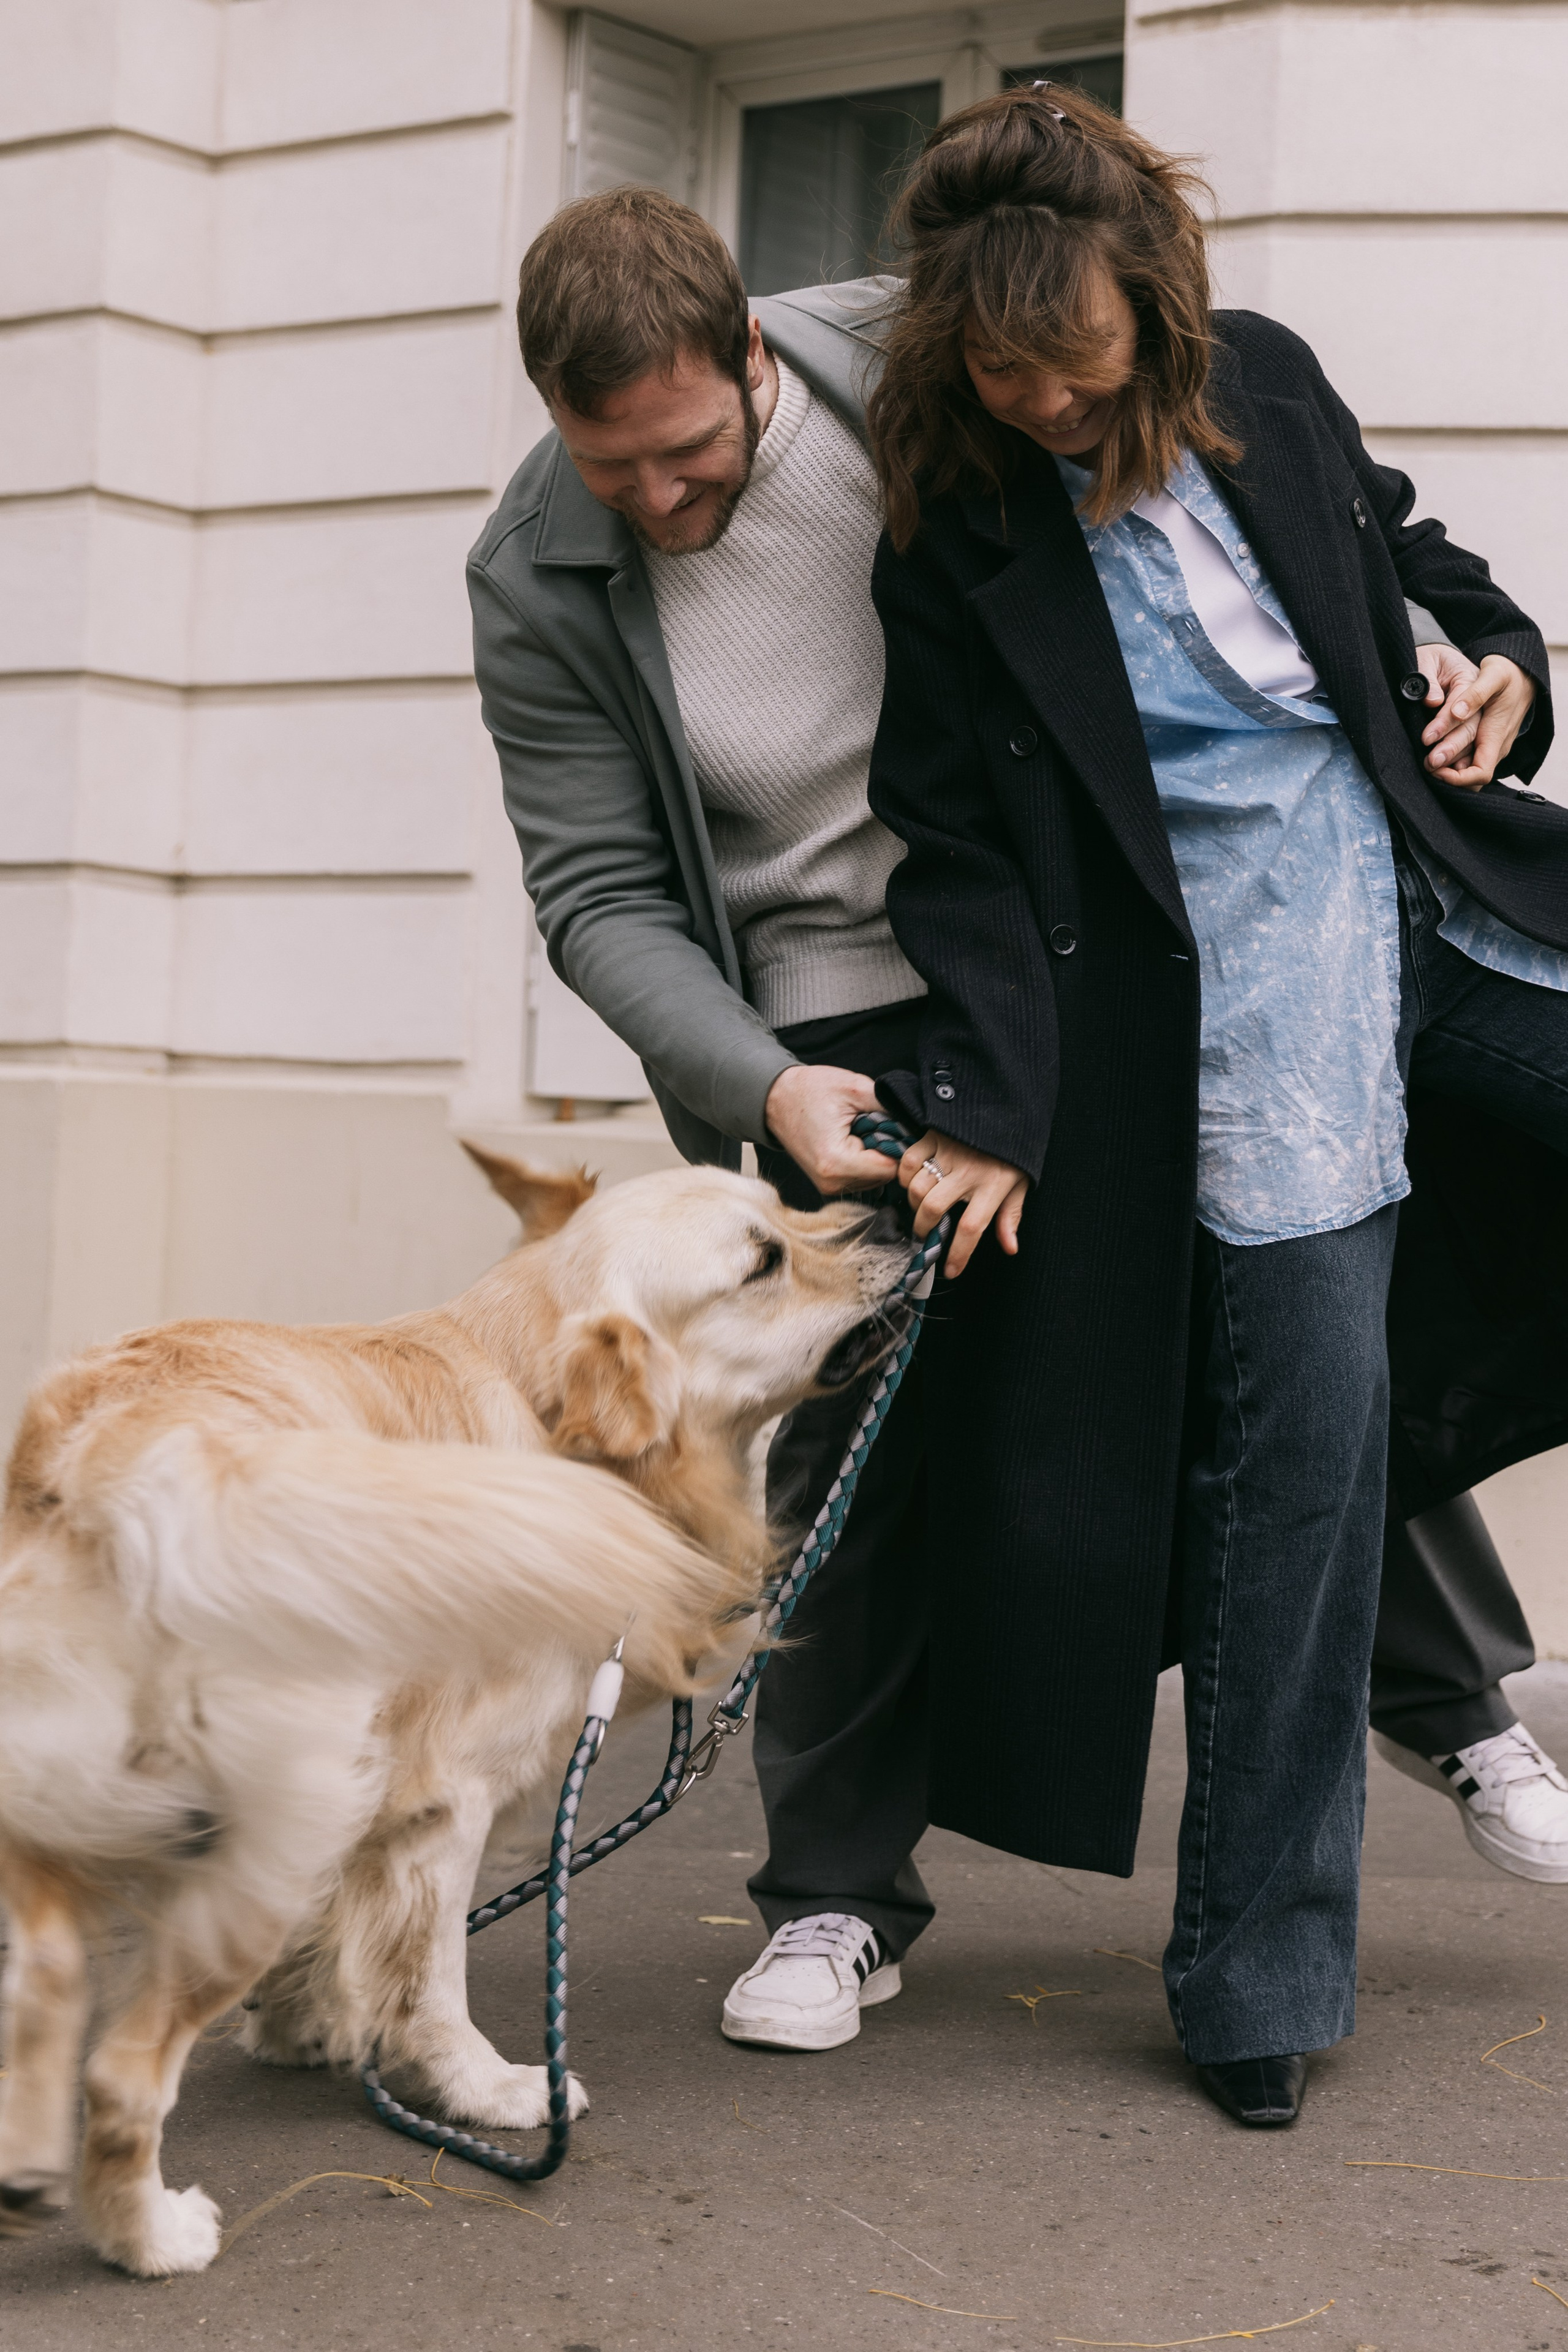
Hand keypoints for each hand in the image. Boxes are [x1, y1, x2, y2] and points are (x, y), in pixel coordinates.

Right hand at [763, 1064, 893, 1195]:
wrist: (775, 1098)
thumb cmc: (809, 1090)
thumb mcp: (854, 1088)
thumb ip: (888, 1106)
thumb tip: (916, 1119)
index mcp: (837, 1163)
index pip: (891, 1169)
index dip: (900, 1146)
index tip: (895, 1127)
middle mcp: (832, 1183)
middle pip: (884, 1176)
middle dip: (887, 1150)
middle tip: (875, 1124)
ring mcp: (828, 1187)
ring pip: (874, 1179)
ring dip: (876, 1155)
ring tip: (862, 1131)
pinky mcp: (827, 1184)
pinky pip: (861, 1177)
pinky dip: (865, 1160)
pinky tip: (855, 1140)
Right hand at [897, 1130, 1027, 1278]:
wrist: (1006, 1106)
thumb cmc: (1013, 1152)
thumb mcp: (1020, 1183)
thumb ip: (1011, 1216)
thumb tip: (1010, 1248)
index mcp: (994, 1186)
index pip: (972, 1228)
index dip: (958, 1254)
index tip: (949, 1270)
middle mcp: (969, 1171)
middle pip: (934, 1208)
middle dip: (924, 1228)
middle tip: (925, 1234)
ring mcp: (949, 1152)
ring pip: (917, 1187)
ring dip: (914, 1203)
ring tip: (921, 1207)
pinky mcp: (933, 1135)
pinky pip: (909, 1161)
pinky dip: (905, 1176)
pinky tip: (913, 1182)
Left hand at [1416, 645, 1536, 789]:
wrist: (1522, 673)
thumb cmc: (1507, 672)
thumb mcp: (1493, 674)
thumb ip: (1475, 694)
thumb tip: (1457, 713)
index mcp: (1497, 734)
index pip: (1480, 772)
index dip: (1457, 778)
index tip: (1434, 764)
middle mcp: (1496, 746)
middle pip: (1471, 776)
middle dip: (1445, 773)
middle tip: (1423, 761)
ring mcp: (1492, 746)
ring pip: (1468, 770)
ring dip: (1447, 769)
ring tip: (1425, 759)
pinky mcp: (1486, 742)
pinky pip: (1470, 761)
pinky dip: (1452, 763)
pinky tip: (1436, 754)